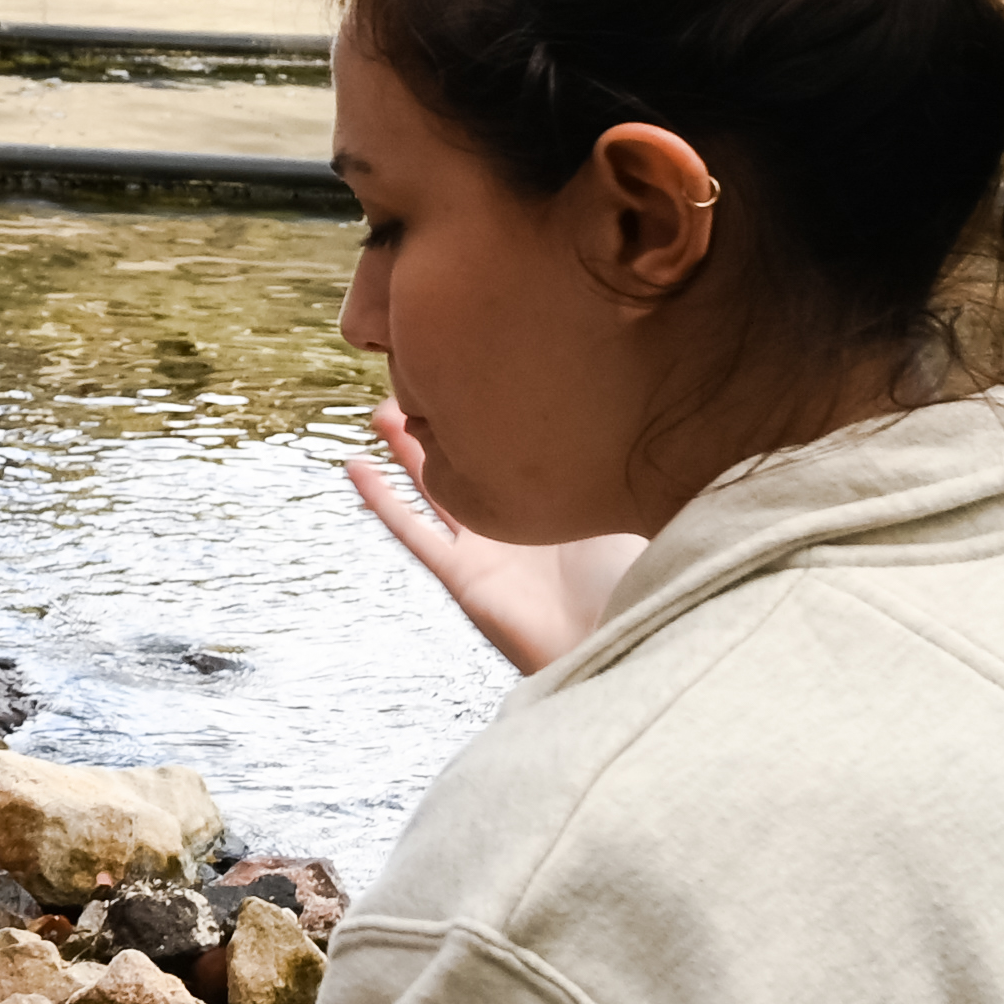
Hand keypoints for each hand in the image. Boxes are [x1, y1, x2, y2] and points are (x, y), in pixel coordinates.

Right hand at [338, 402, 639, 677]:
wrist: (619, 642)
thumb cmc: (639, 577)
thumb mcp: (633, 500)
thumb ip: (626, 459)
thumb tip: (646, 398)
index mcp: (556, 494)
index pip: (513, 441)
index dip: (491, 404)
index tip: (476, 361)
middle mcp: (517, 514)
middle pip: (469, 456)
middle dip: (445, 416)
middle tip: (420, 373)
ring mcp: (487, 545)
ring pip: (434, 486)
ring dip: (407, 450)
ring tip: (382, 411)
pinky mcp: (464, 576)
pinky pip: (414, 533)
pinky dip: (383, 501)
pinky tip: (357, 470)